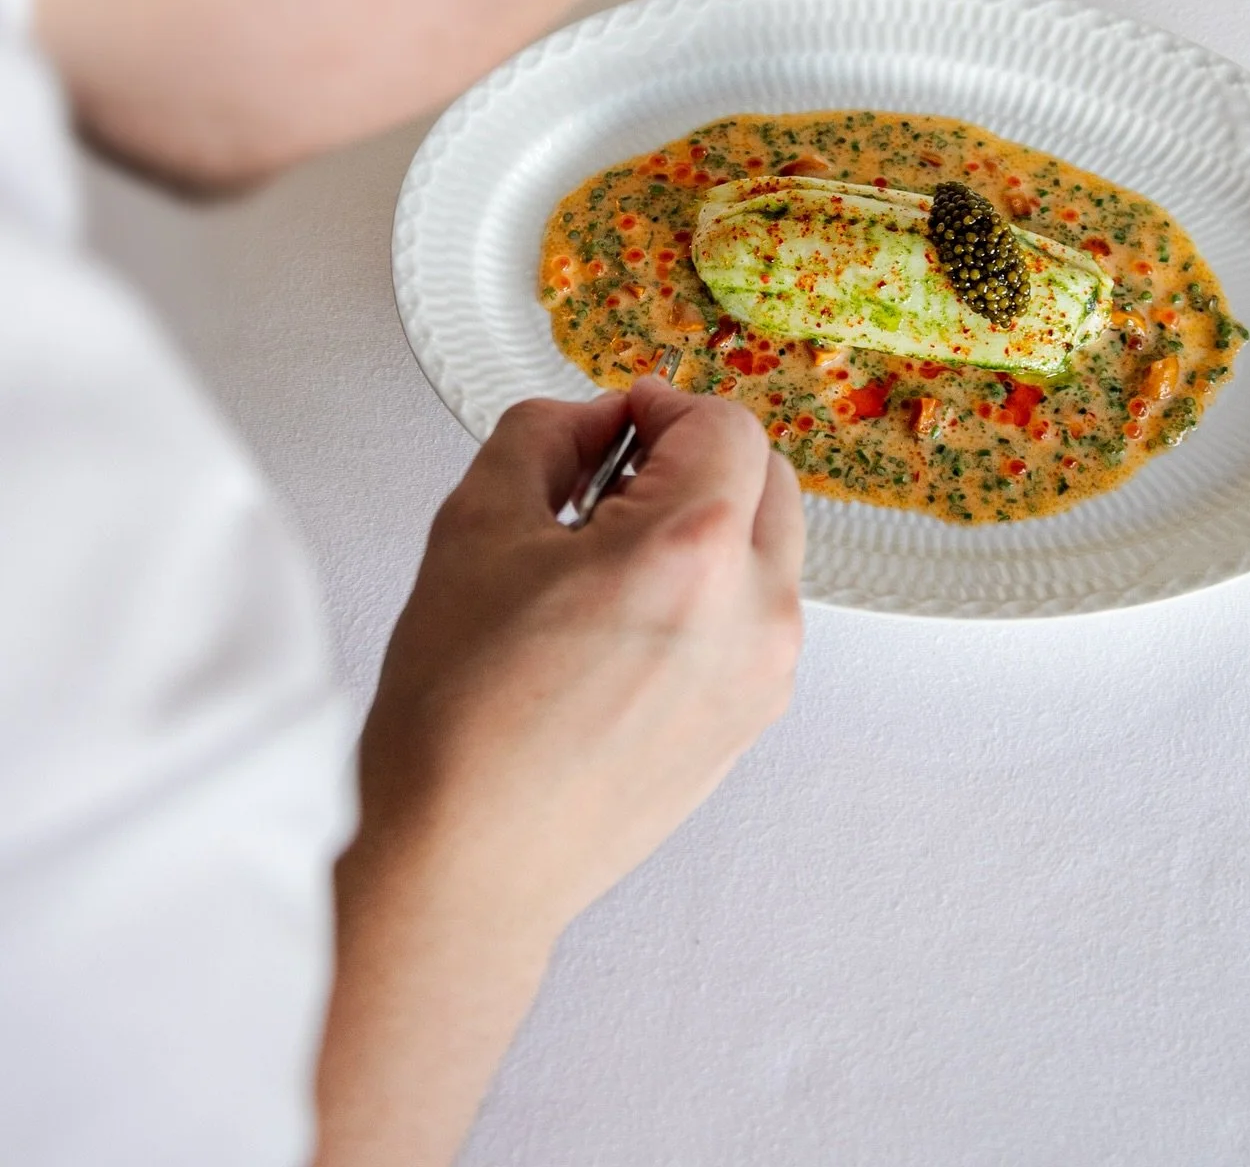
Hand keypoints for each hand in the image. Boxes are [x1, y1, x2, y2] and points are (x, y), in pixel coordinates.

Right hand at [316, 379, 804, 1166]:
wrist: (466, 864)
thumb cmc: (461, 715)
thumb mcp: (474, 524)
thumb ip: (542, 435)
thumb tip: (592, 420)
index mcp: (692, 548)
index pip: (724, 423)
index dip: (661, 405)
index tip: (616, 421)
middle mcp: (753, 611)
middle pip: (766, 477)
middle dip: (696, 457)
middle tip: (614, 477)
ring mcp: (763, 675)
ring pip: (768, 548)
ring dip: (709, 523)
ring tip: (609, 557)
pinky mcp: (752, 721)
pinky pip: (755, 617)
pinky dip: (712, 591)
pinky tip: (626, 621)